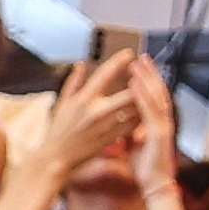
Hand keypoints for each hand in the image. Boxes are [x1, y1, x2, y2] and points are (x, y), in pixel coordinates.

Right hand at [38, 52, 155, 179]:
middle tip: (147, 73)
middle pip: (128, 94)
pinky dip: (141, 114)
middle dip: (140, 82)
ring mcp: (107, 125)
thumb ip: (74, 82)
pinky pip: (134, 124)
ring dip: (144, 99)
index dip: (119, 62)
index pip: (105, 75)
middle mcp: (97, 111)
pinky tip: (145, 108)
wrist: (58, 155)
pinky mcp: (114, 137)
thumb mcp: (63, 102)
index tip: (130, 53)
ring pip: (135, 109)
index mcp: (83, 99)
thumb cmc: (59, 128)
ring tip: (150, 89)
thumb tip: (82, 64)